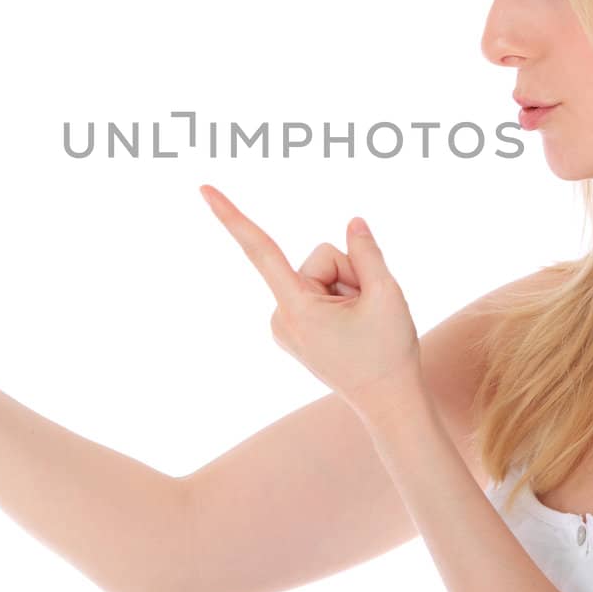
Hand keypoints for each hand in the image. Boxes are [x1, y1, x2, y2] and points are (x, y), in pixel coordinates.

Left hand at [200, 184, 421, 416]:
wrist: (389, 401)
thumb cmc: (389, 351)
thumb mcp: (387, 293)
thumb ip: (366, 251)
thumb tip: (352, 221)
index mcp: (296, 308)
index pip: (259, 250)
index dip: (231, 217)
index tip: (203, 189)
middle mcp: (281, 316)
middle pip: (318, 259)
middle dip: (349, 274)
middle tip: (367, 312)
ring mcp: (285, 324)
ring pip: (320, 274)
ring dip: (347, 290)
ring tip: (361, 325)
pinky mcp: (293, 328)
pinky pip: (317, 291)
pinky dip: (339, 299)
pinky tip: (351, 327)